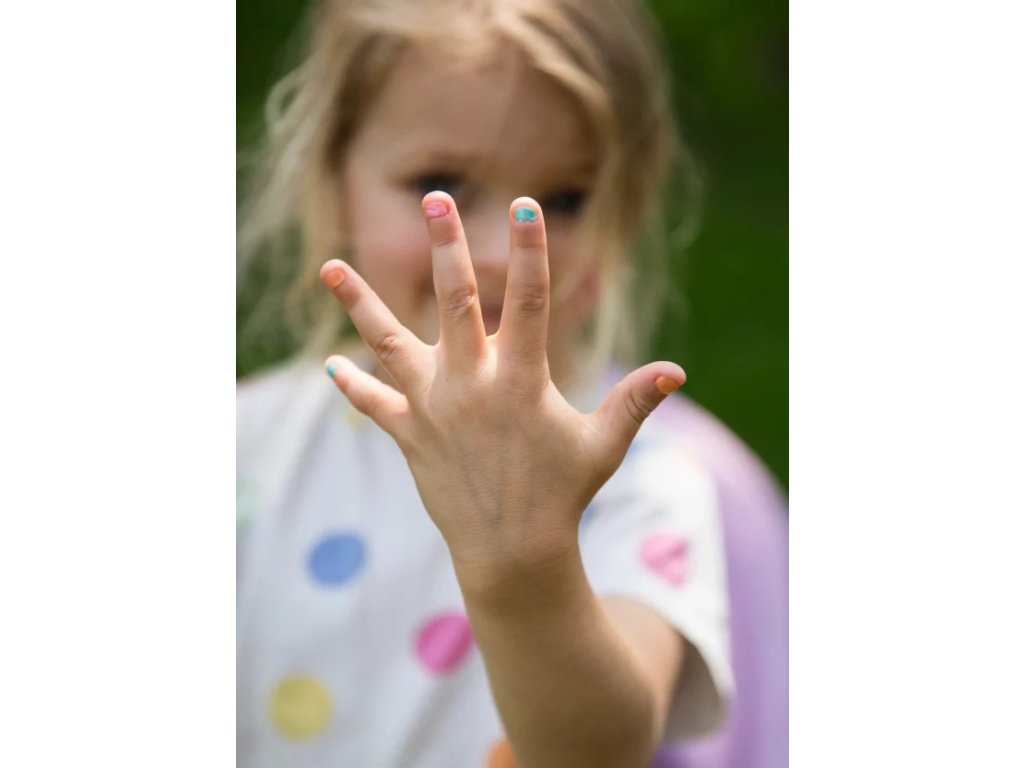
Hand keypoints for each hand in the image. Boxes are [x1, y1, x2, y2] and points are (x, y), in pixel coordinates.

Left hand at [319, 192, 684, 582]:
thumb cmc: (563, 494)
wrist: (512, 553)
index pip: (527, 302)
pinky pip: (374, 403)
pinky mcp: (409, 434)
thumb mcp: (603, 445)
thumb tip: (677, 371)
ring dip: (359, 303)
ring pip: (389, 343)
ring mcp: (433, 408)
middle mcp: (471, 386)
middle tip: (434, 198)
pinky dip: (354, 384)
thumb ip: (634, 401)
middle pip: (454, 302)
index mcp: (520, 381)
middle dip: (446, 246)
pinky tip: (331, 367)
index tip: (524, 206)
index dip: (529, 253)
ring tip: (329, 265)